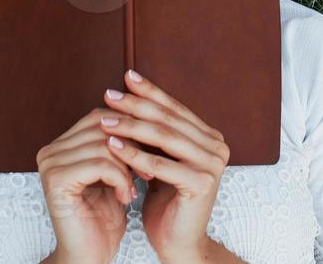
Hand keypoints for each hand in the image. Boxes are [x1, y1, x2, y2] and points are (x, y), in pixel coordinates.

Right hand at [36, 105, 137, 263]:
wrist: (90, 257)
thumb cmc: (103, 219)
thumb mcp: (114, 174)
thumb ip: (118, 146)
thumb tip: (143, 113)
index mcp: (61, 146)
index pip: (101, 117)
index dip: (130, 131)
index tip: (150, 153)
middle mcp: (50, 151)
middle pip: (102, 127)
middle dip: (132, 147)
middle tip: (146, 172)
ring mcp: (50, 164)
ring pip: (104, 144)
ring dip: (128, 166)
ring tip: (134, 187)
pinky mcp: (56, 180)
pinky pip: (100, 163)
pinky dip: (120, 179)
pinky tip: (124, 196)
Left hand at [99, 69, 229, 262]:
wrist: (178, 244)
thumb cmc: (167, 203)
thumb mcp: (162, 160)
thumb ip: (157, 133)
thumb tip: (130, 95)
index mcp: (210, 137)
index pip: (175, 108)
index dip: (150, 92)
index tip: (125, 78)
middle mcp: (217, 147)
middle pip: (168, 119)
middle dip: (136, 105)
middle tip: (109, 95)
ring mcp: (213, 164)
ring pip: (164, 137)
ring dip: (131, 126)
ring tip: (105, 120)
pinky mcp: (202, 183)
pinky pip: (161, 164)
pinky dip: (134, 153)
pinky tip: (113, 146)